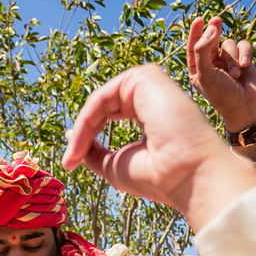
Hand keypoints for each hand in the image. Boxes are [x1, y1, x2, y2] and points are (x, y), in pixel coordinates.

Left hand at [62, 64, 255, 231]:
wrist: (186, 177)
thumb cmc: (159, 177)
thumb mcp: (115, 164)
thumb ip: (93, 150)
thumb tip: (69, 136)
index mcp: (149, 114)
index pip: (107, 114)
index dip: (84, 136)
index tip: (69, 163)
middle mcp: (151, 97)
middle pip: (101, 106)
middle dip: (81, 132)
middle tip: (69, 160)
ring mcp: (151, 85)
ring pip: (100, 100)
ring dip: (82, 128)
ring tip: (74, 154)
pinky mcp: (146, 77)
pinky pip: (103, 95)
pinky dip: (87, 119)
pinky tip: (80, 139)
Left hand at [187, 16, 255, 132]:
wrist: (246, 107)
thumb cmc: (222, 95)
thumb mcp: (206, 74)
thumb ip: (203, 51)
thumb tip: (210, 29)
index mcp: (197, 69)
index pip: (193, 47)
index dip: (196, 32)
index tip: (199, 20)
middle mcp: (211, 64)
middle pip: (210, 40)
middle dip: (213, 31)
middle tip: (216, 20)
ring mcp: (227, 62)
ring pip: (228, 44)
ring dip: (232, 57)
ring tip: (235, 74)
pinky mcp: (242, 60)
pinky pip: (243, 46)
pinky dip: (244, 54)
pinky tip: (244, 66)